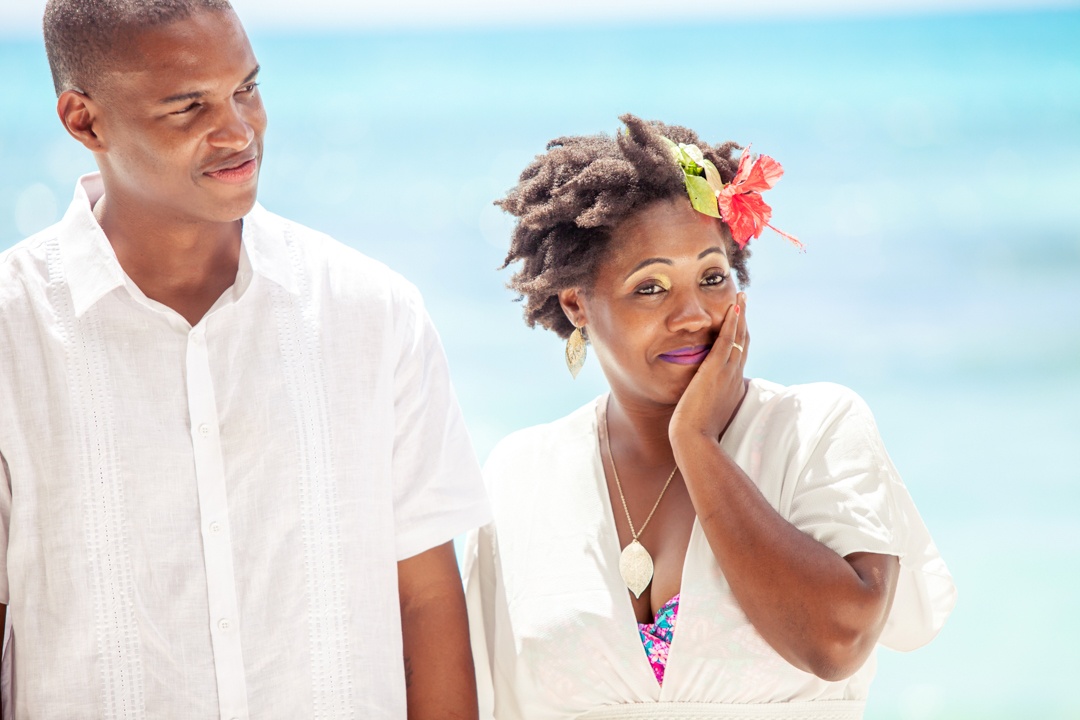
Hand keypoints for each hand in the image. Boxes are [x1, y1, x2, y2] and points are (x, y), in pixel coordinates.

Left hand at [669, 292, 747, 450]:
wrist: (695, 440)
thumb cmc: (697, 433)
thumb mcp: (706, 414)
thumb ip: (706, 403)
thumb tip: (701, 401)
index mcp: (732, 387)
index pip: (739, 356)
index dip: (740, 338)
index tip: (739, 324)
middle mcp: (734, 377)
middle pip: (743, 342)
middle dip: (743, 321)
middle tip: (743, 302)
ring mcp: (727, 373)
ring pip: (739, 338)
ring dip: (740, 315)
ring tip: (741, 296)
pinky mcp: (716, 370)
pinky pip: (728, 341)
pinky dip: (732, 323)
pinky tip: (733, 307)